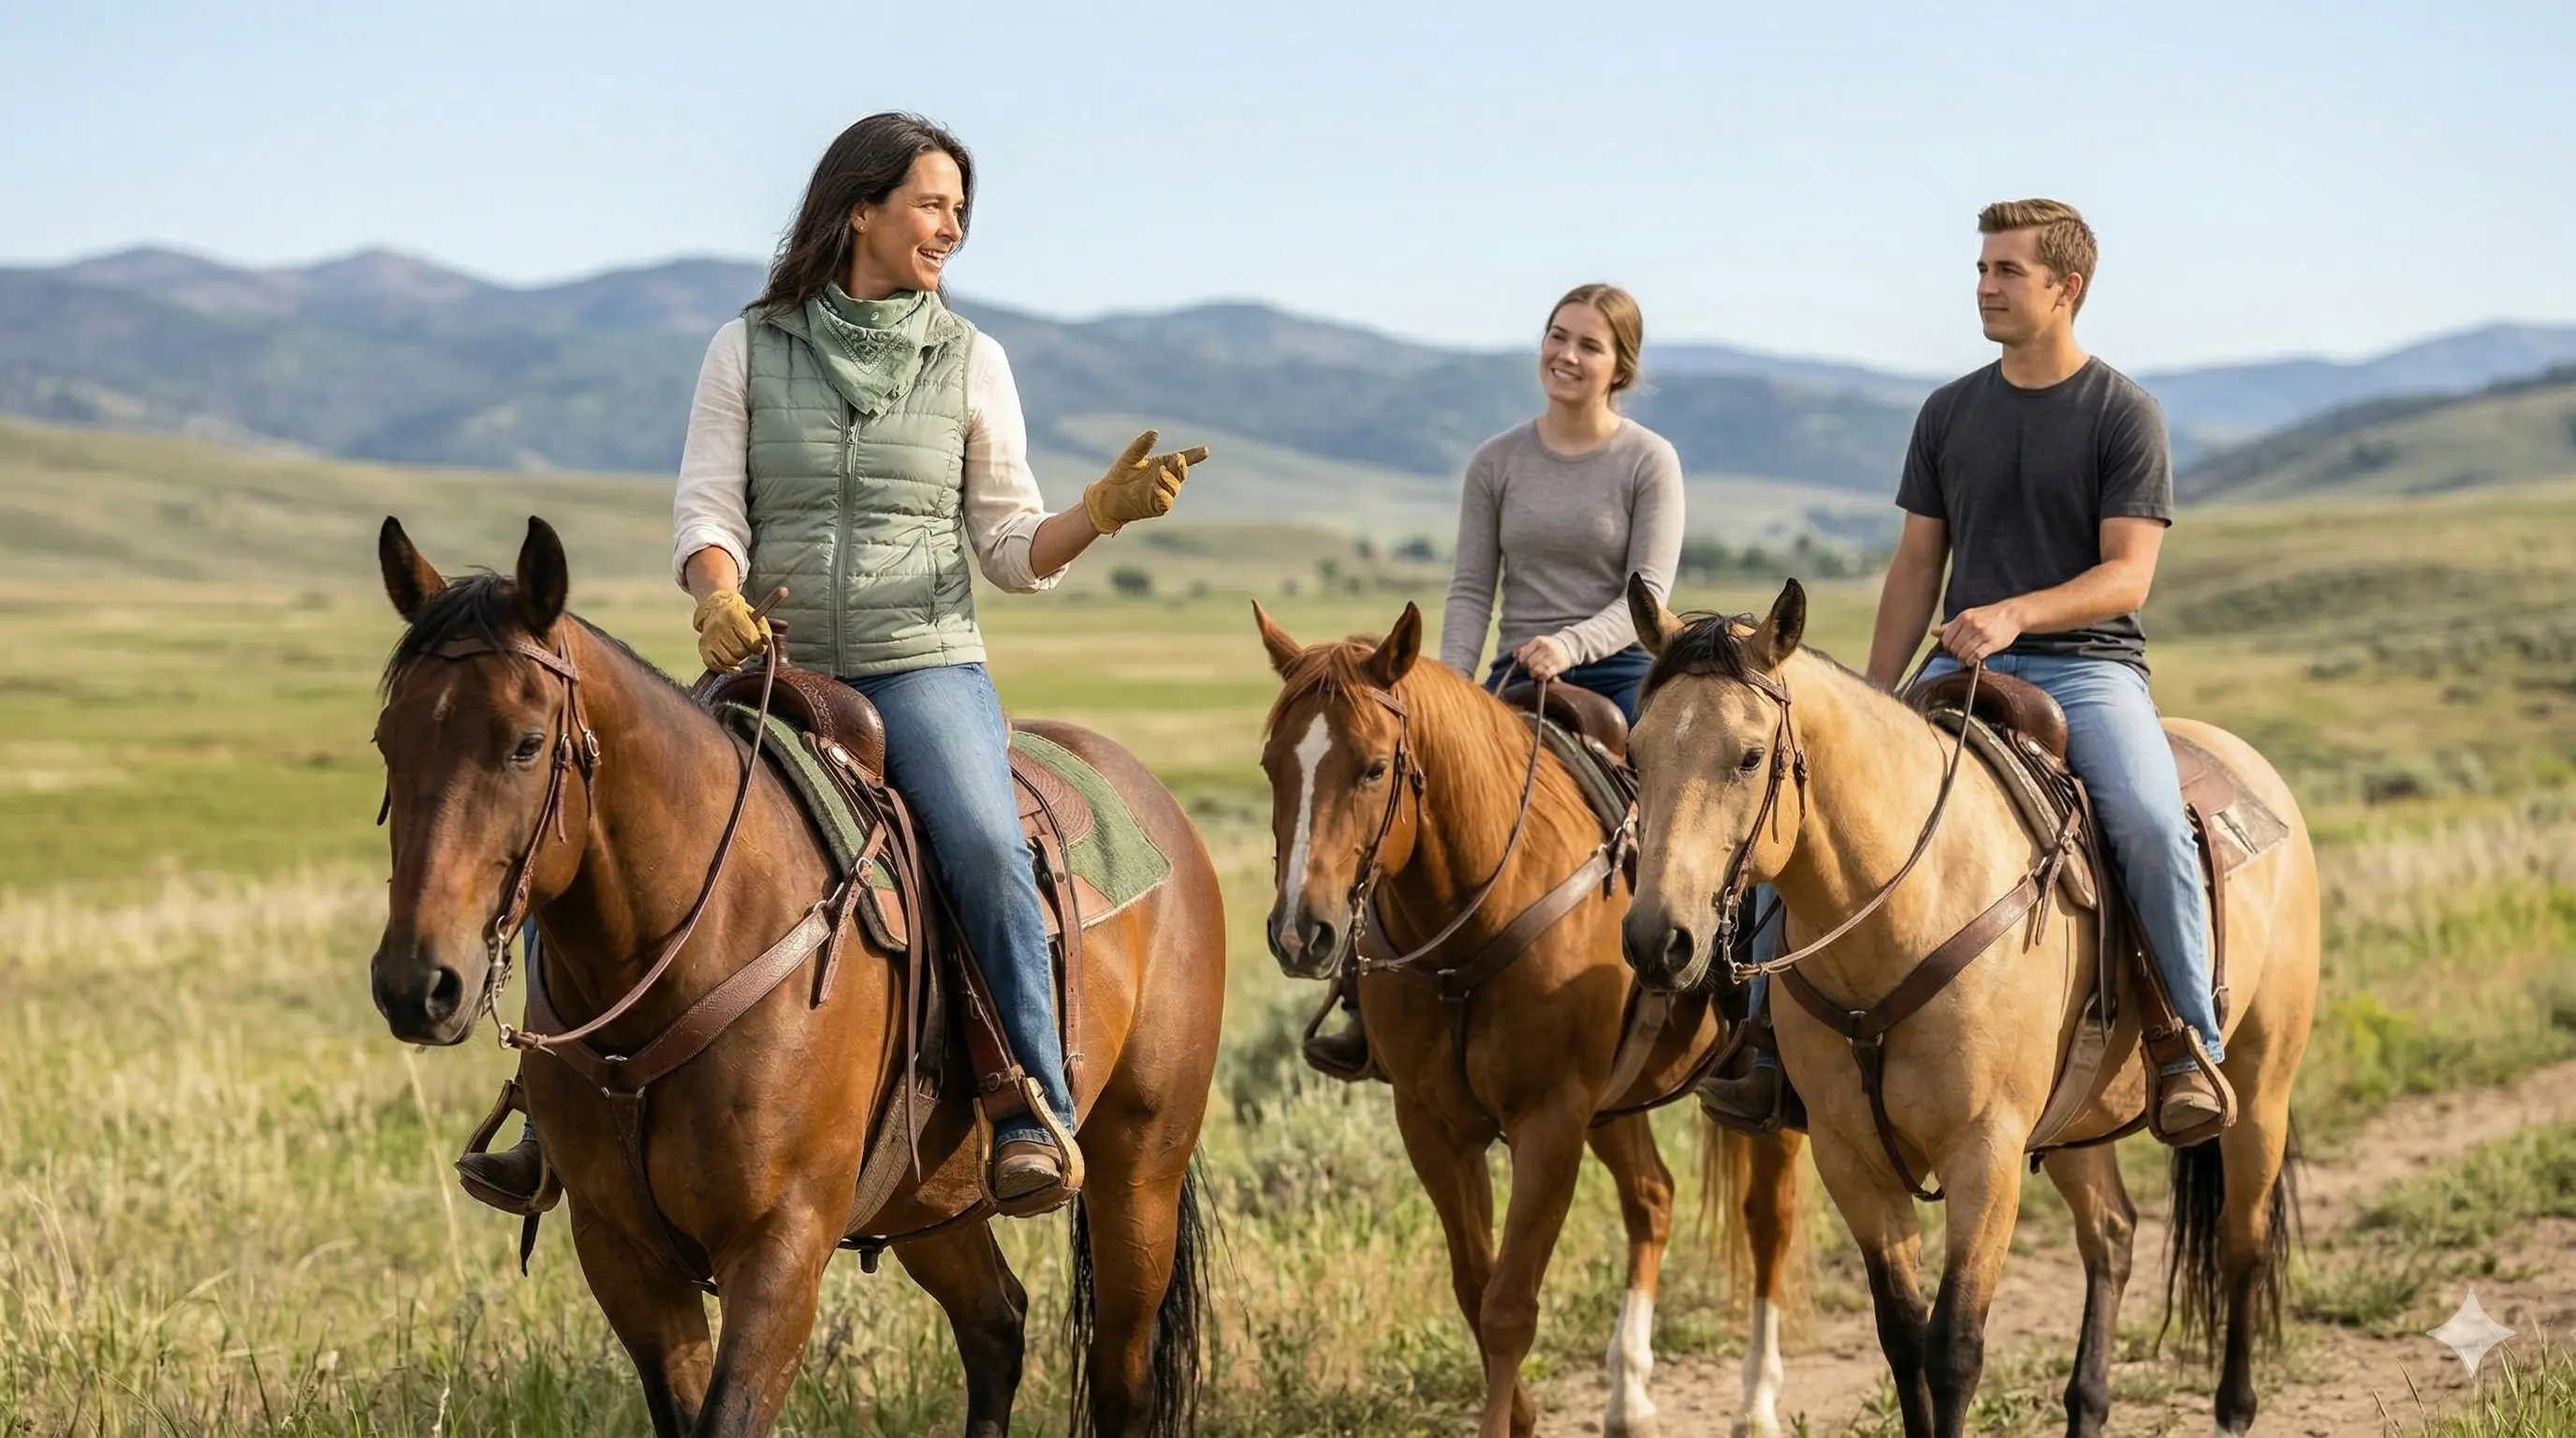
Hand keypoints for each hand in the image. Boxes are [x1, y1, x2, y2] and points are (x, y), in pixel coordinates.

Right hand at [692, 589, 766, 672]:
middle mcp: (719, 626)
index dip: (758, 647)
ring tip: (738, 651)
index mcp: (733, 615)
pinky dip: (725, 669)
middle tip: (746, 647)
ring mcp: (709, 637)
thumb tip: (765, 643)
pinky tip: (732, 665)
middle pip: (740, 652)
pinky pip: (715, 665)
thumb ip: (763, 629)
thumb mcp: (754, 614)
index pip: (750, 640)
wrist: (715, 607)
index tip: (758, 646)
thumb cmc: (737, 612)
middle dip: (747, 652)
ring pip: (729, 660)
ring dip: (737, 660)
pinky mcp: (703, 647)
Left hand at [1082, 429, 1207, 535]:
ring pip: (1175, 487)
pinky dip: (1163, 495)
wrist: (1108, 496)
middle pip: (1181, 472)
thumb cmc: (1121, 475)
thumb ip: (1142, 445)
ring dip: (1170, 479)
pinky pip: (1166, 502)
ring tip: (1160, 472)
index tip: (1205, 450)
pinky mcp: (1158, 507)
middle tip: (1176, 459)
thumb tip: (1155, 432)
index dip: (1195, 455)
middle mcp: (1166, 479)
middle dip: (1181, 466)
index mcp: (1164, 464)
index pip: (1183, 460)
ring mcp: (1164, 493)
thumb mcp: (1131, 457)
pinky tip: (1156, 489)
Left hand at [1514, 635, 1572, 680]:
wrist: (1568, 646)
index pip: (1524, 653)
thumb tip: (1514, 655)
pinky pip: (1546, 674)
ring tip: (1535, 673)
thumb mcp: (1537, 643)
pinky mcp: (1559, 666)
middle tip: (1530, 668)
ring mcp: (1553, 657)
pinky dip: (1541, 677)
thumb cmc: (1549, 646)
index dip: (1521, 660)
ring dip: (1534, 673)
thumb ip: (1525, 648)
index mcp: (1539, 641)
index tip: (1522, 663)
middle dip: (1528, 667)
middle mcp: (1546, 648)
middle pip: (1530, 662)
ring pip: (1537, 669)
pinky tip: (1541, 675)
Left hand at [1936, 601, 2021, 665]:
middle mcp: (1971, 625)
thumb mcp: (1969, 616)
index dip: (1948, 647)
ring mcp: (1982, 634)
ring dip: (1963, 660)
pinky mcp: (1992, 643)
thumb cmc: (1989, 616)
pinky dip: (1972, 662)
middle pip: (1954, 648)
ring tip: (1967, 659)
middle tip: (1961, 654)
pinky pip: (1976, 657)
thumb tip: (1933, 632)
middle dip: (1956, 654)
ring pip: (1964, 654)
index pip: (1947, 638)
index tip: (1953, 648)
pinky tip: (1973, 661)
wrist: (2012, 614)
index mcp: (1964, 617)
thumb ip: (1951, 626)